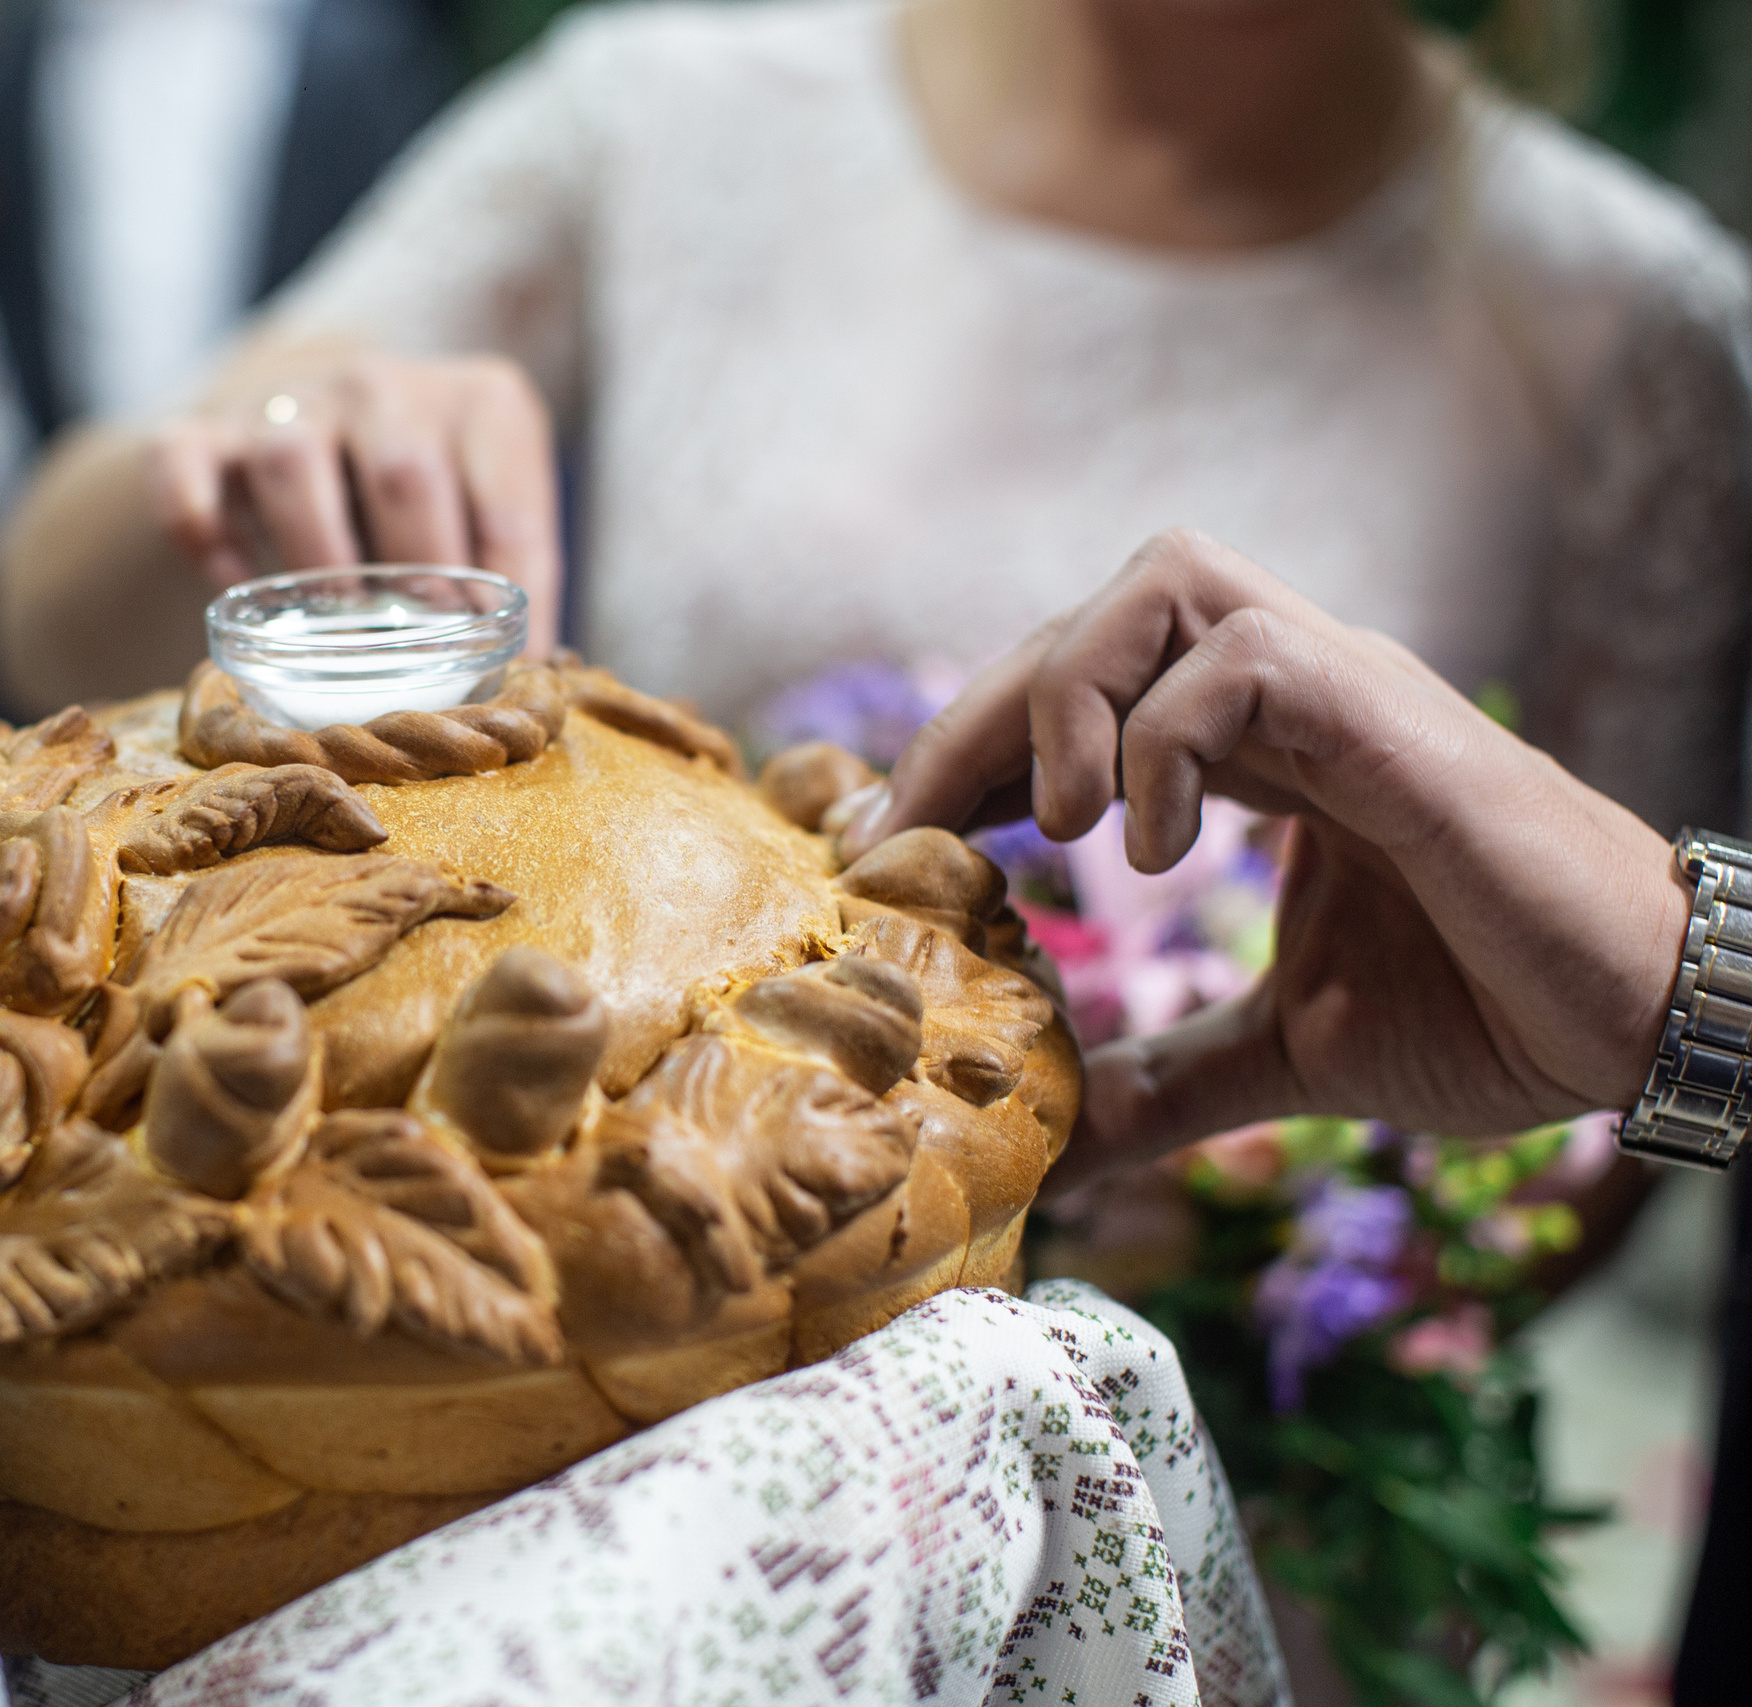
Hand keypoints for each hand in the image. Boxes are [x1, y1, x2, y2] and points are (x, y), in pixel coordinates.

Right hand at [147, 349, 561, 651]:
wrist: (329, 418)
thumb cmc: (432, 498)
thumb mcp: (493, 515)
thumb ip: (519, 585)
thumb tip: (538, 684)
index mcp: (483, 403)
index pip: (507, 504)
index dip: (501, 593)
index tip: (486, 652)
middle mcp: (386, 385)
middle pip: (402, 476)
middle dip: (412, 576)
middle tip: (410, 648)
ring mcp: (290, 400)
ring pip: (291, 462)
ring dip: (314, 556)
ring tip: (334, 622)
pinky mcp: (206, 427)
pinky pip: (186, 470)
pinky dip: (201, 532)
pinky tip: (233, 584)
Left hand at [847, 529, 1687, 1197]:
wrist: (1645, 1023)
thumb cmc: (1493, 1013)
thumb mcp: (1285, 1056)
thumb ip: (1168, 1081)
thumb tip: (1056, 1147)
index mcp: (1266, 748)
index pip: (1086, 684)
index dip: (979, 742)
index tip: (903, 841)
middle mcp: (1298, 692)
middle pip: (1100, 610)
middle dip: (982, 712)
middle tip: (918, 835)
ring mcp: (1350, 693)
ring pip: (1167, 580)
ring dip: (1071, 694)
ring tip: (1064, 834)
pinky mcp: (1398, 728)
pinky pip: (1245, 657)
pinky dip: (1168, 743)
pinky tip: (1158, 853)